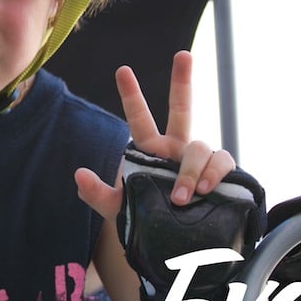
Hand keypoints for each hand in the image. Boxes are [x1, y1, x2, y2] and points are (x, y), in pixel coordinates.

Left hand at [74, 50, 235, 218]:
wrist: (180, 246)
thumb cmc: (148, 221)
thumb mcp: (119, 210)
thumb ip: (97, 194)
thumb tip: (78, 174)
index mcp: (151, 150)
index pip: (140, 118)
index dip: (132, 95)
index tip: (122, 70)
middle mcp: (176, 148)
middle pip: (181, 107)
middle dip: (182, 80)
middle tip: (182, 54)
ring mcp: (200, 160)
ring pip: (199, 146)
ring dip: (190, 170)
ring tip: (184, 195)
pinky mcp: (222, 174)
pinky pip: (222, 161)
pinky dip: (214, 172)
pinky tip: (206, 189)